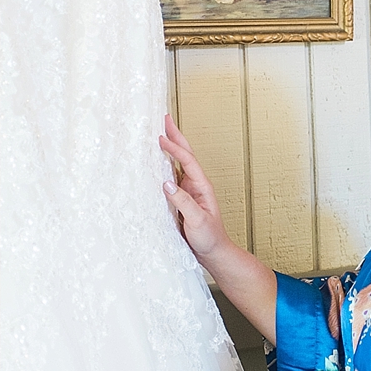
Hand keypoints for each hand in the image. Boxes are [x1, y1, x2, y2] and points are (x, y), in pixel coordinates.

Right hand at [160, 114, 229, 262]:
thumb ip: (183, 202)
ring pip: (178, 163)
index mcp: (202, 187)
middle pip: (185, 155)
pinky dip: (164, 163)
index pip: (188, 162)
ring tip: (161, 130)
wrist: (213, 252)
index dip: (175, 149)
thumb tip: (166, 183)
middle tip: (166, 118)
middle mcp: (196, 185)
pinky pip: (171, 175)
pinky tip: (156, 158)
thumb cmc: (209, 238)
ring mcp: (188, 190)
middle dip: (176, 136)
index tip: (161, 137)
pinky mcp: (181, 199)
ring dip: (171, 146)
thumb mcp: (197, 220)